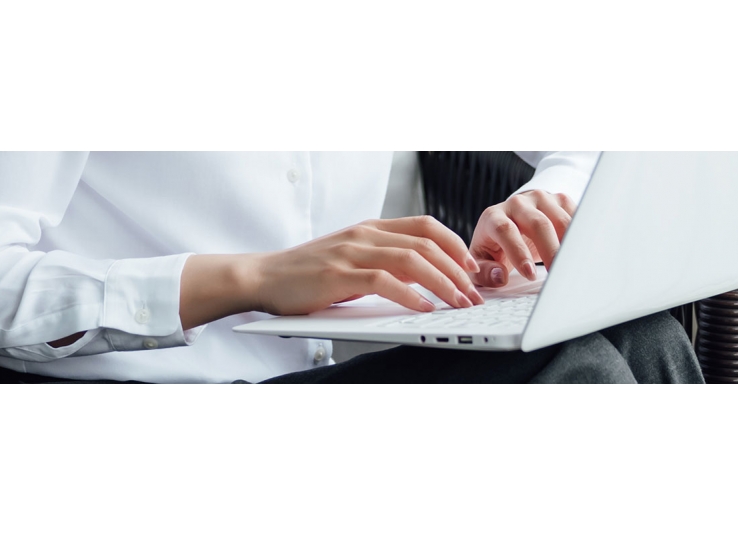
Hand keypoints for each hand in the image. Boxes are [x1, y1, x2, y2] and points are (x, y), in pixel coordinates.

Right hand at [179, 216, 483, 329]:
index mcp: (372, 228)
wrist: (263, 277)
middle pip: (426, 243)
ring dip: (442, 283)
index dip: (455, 245)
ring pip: (412, 260)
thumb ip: (386, 262)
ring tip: (459, 302)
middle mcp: (365, 234)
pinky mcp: (339, 274)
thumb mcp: (354, 259)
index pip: (426, 225)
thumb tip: (427, 277)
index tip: (472, 268)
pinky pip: (384, 281)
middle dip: (457, 269)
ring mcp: (352, 252)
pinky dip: (409, 294)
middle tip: (474, 293)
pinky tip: (425, 307)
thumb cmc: (309, 274)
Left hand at [468, 190, 576, 286]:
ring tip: (573, 266)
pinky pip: (575, 216)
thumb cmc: (495, 246)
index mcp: (494, 216)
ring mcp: (540, 199)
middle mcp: (517, 204)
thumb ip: (485, 272)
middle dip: (551, 251)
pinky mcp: (559, 201)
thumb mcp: (482, 260)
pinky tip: (581, 252)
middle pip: (538, 224)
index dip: (518, 252)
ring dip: (569, 244)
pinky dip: (580, 235)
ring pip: (560, 220)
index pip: (505, 230)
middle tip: (558, 273)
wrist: (511, 221)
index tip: (530, 274)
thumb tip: (500, 277)